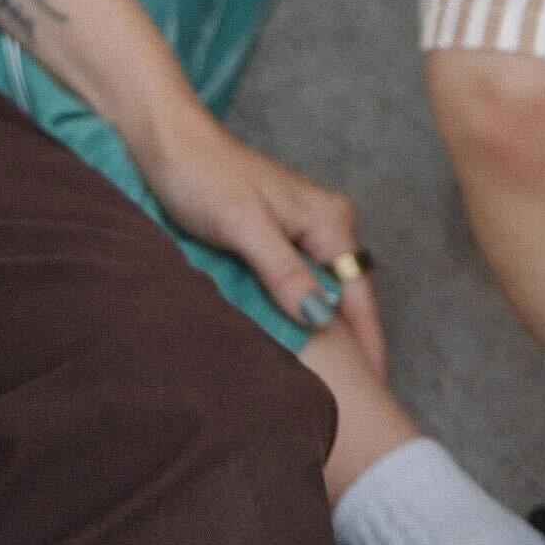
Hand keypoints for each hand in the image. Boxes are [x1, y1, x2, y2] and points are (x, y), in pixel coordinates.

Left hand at [146, 120, 387, 375]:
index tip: (375, 393)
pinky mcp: (281, 238)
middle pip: (348, 298)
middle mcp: (328, 224)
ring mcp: (306, 231)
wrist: (169, 142)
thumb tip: (319, 317)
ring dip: (325, 333)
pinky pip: (301, 284)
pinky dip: (300, 313)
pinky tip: (298, 343)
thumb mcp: (242, 225)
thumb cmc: (203, 174)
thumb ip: (283, 270)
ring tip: (330, 385)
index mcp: (330, 220)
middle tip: (352, 402)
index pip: (359, 297)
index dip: (368, 347)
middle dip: (352, 346)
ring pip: (324, 293)